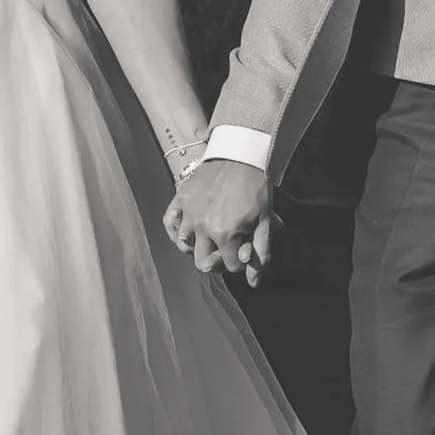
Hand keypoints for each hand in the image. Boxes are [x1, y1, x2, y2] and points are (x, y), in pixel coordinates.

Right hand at [164, 155, 272, 284]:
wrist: (240, 152)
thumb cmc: (255, 186)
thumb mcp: (264, 220)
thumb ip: (260, 252)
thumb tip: (254, 282)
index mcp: (225, 234)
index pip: (230, 265)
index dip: (241, 261)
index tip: (246, 249)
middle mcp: (202, 227)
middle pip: (204, 262)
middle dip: (218, 261)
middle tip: (227, 249)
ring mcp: (188, 213)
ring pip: (184, 246)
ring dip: (196, 247)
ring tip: (208, 239)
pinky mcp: (180, 198)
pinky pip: (169, 222)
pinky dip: (175, 231)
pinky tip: (186, 230)